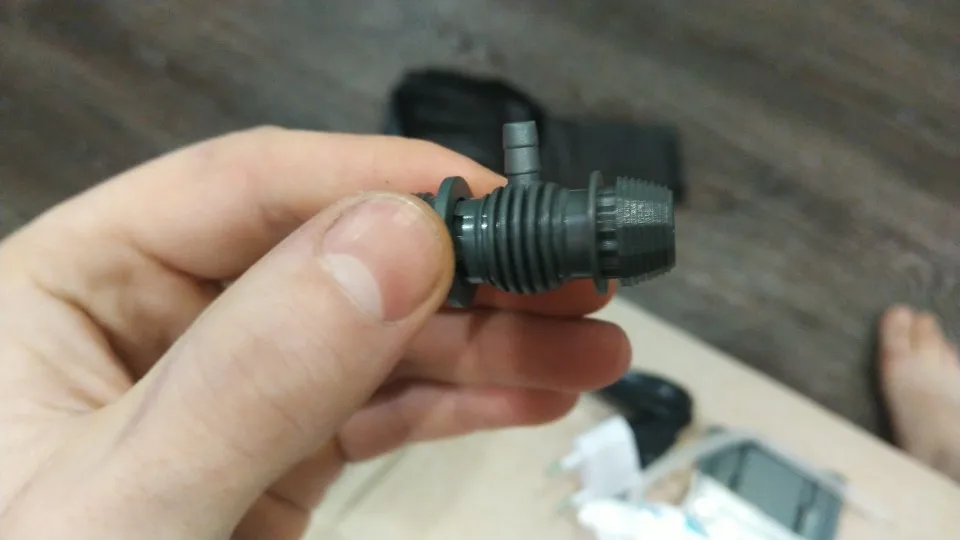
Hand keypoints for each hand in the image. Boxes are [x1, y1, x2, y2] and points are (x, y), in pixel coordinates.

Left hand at [0, 127, 628, 538]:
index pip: (247, 189)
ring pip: (375, 332)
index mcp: (78, 284)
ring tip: (588, 348)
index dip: (381, 183)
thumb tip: (397, 242)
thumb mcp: (129, 506)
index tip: (497, 209)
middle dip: (466, 269)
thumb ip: (253, 375)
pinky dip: (461, 399)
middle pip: (334, 254)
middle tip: (576, 281)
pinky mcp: (277, 448)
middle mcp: (156, 318)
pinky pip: (379, 405)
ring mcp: (229, 385)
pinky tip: (530, 392)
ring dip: (491, 339)